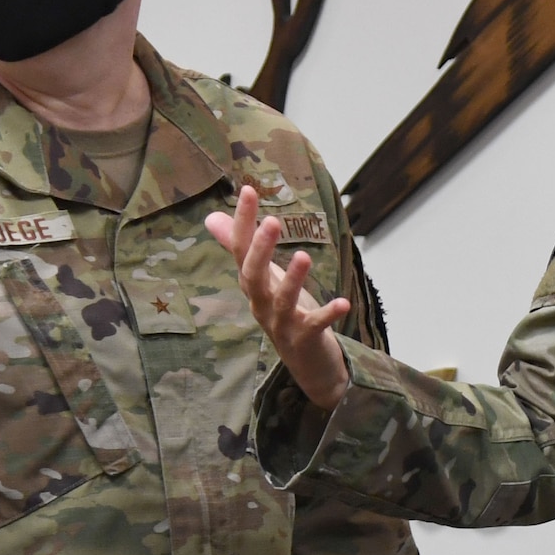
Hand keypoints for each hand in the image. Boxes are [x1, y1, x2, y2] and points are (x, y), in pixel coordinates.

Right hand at [206, 185, 351, 409]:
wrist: (307, 363)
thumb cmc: (284, 312)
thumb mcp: (263, 277)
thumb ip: (239, 248)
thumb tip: (211, 217)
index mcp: (252, 285)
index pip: (241, 250)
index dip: (243, 222)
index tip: (248, 190)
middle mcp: (261, 303)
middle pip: (253, 276)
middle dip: (260, 250)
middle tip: (271, 221)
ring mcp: (281, 323)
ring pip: (282, 300)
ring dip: (293, 280)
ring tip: (304, 256)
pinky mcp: (305, 338)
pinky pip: (314, 325)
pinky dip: (328, 313)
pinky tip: (343, 302)